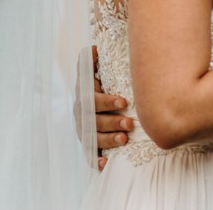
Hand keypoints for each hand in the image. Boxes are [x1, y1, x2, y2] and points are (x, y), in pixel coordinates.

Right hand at [90, 48, 133, 168]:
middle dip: (112, 123)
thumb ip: (91, 61)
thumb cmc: (100, 84)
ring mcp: (85, 131)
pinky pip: (90, 156)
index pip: (93, 100)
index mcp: (84, 96)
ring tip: (125, 140)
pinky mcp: (89, 145)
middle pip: (95, 121)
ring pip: (94, 139)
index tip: (124, 102)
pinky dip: (97, 161)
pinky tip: (106, 165)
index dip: (107, 102)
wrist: (93, 103)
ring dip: (109, 140)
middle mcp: (82, 115)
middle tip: (130, 124)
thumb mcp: (93, 71)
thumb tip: (94, 48)